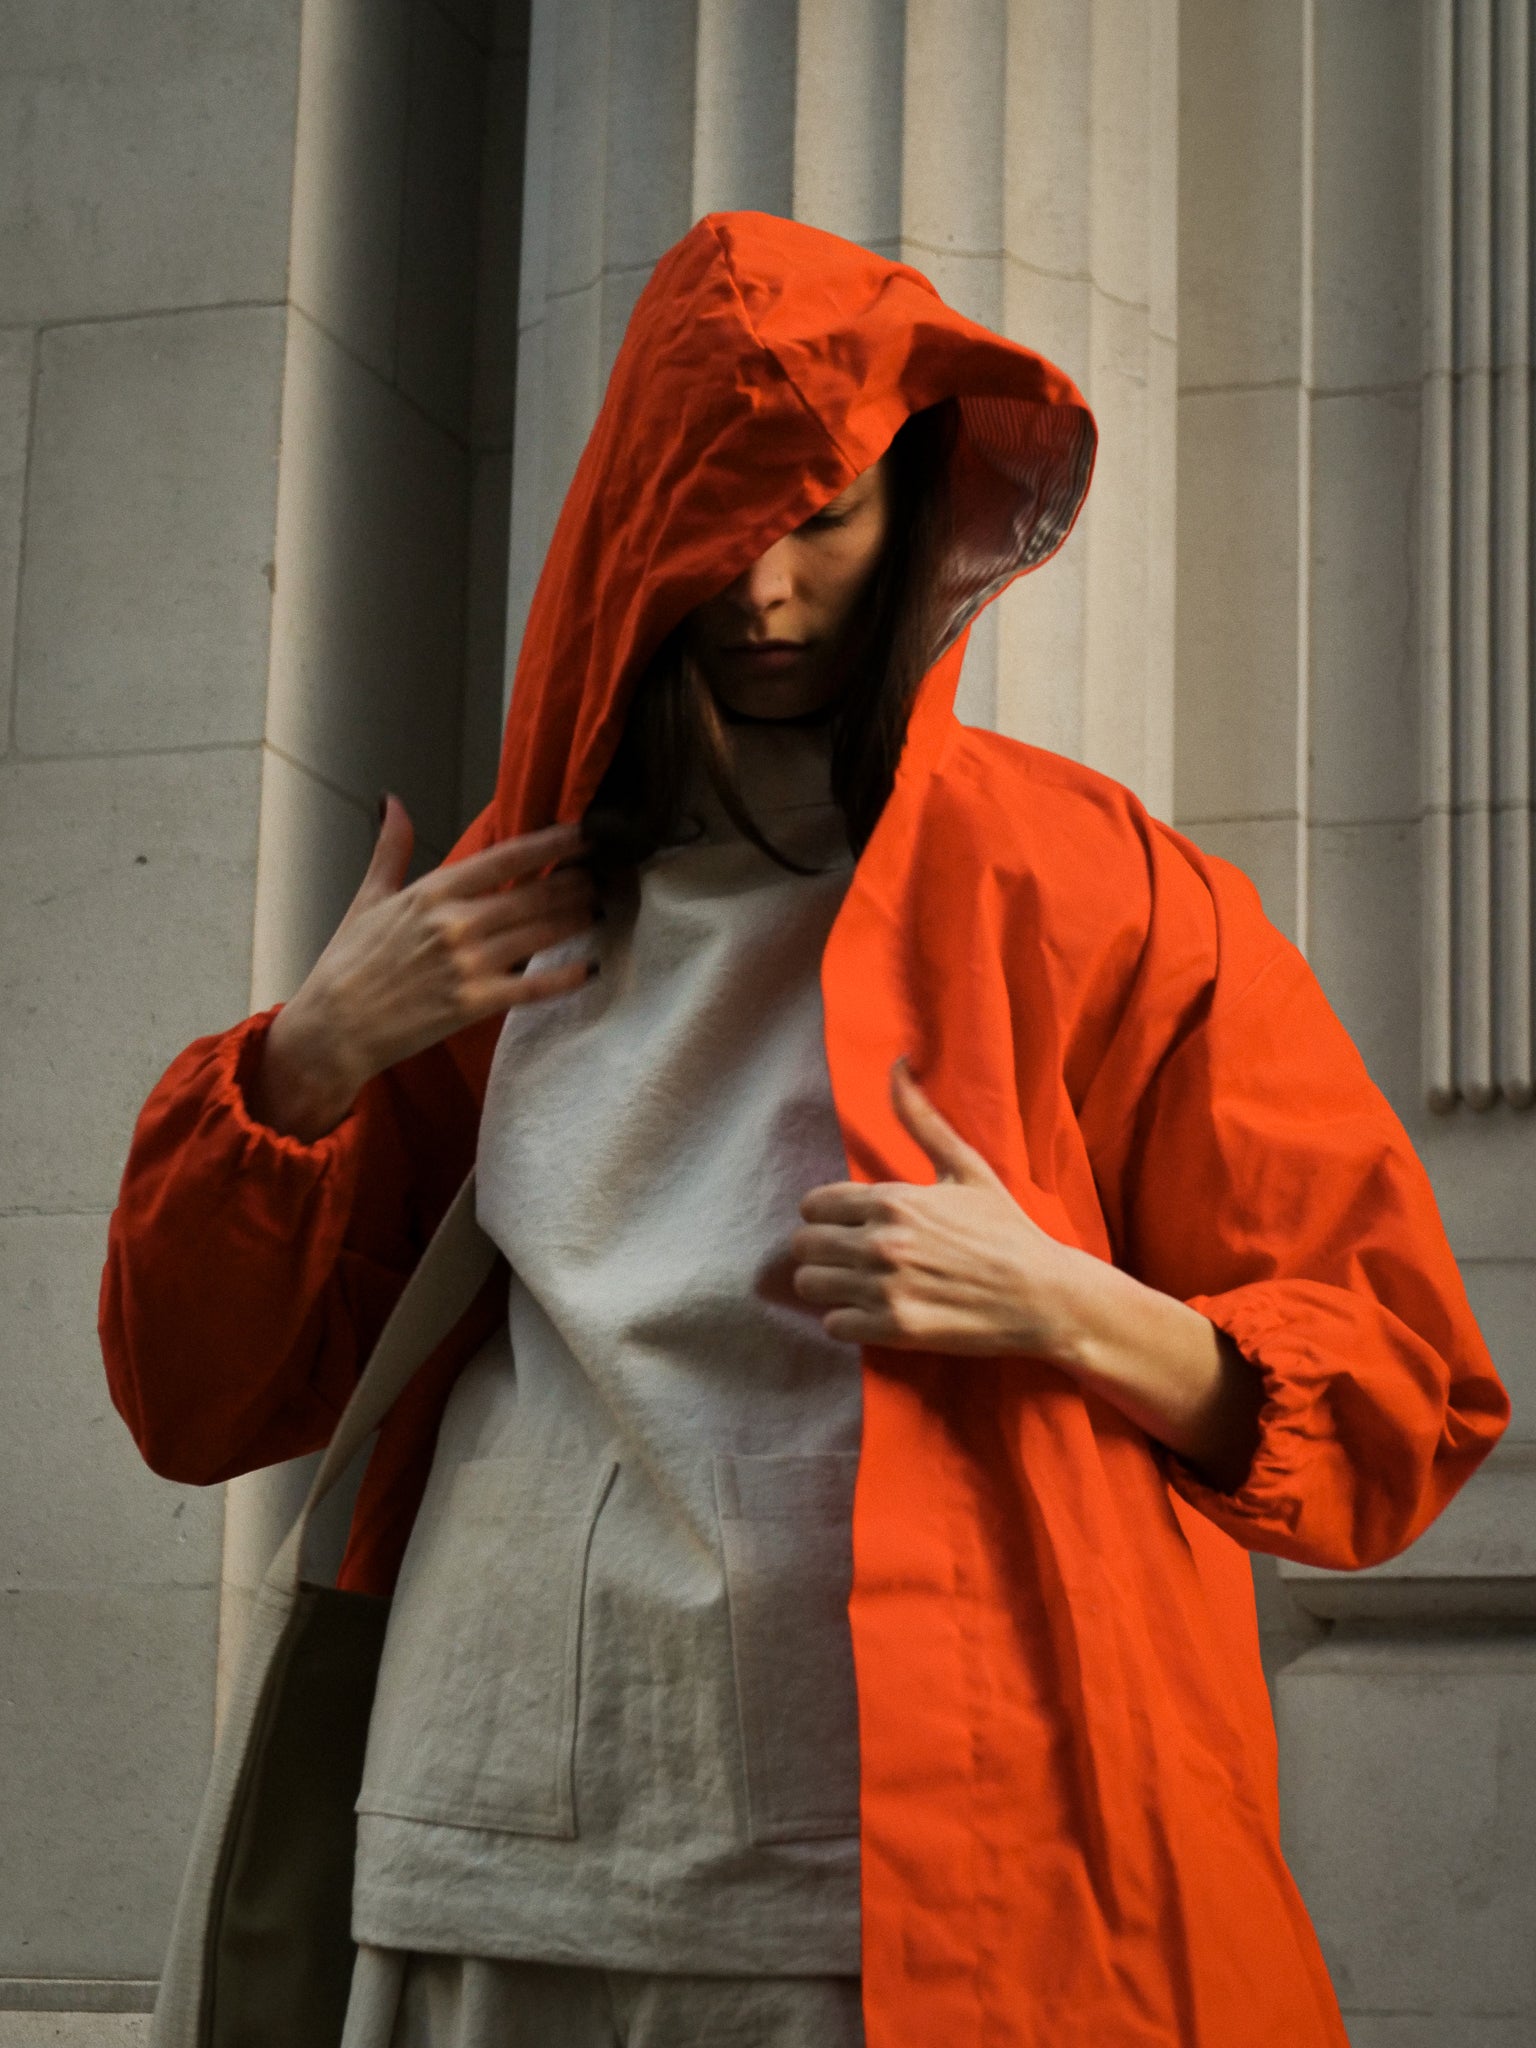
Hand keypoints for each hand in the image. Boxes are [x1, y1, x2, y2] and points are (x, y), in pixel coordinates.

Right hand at [251, 796, 599, 1140]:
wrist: (333, 1028)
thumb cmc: (348, 963)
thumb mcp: (369, 898)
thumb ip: (391, 849)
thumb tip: (393, 801)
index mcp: (432, 891)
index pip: (507, 857)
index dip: (554, 843)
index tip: (587, 833)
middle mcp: (455, 922)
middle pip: (536, 893)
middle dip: (577, 881)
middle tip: (608, 874)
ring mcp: (467, 964)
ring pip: (541, 932)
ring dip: (578, 918)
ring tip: (603, 907)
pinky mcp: (474, 1003)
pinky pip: (533, 986)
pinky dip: (566, 976)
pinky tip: (592, 967)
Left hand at [790, 1058, 1084, 1356]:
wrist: (1043, 1295)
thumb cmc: (1005, 1228)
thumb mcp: (965, 1167)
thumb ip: (920, 1120)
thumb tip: (897, 1064)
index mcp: (893, 1199)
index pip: (813, 1204)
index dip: (824, 1214)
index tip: (844, 1224)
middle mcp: (882, 1242)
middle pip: (804, 1244)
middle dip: (820, 1248)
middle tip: (846, 1256)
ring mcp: (886, 1287)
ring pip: (810, 1284)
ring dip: (827, 1284)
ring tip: (853, 1284)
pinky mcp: (895, 1329)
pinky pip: (833, 1325)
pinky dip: (846, 1321)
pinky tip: (869, 1312)